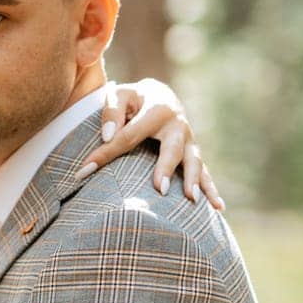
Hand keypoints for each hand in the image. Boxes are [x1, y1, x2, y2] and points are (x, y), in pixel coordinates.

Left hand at [82, 79, 222, 208]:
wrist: (158, 94)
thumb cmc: (133, 98)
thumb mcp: (119, 94)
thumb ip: (111, 110)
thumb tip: (108, 136)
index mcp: (157, 108)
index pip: (128, 135)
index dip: (106, 153)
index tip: (84, 171)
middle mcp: (178, 125)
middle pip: (172, 148)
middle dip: (167, 167)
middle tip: (161, 188)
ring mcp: (188, 140)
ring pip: (194, 161)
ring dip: (194, 180)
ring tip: (192, 200)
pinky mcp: (192, 153)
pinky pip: (203, 172)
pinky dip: (211, 189)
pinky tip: (218, 208)